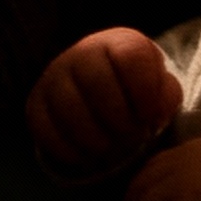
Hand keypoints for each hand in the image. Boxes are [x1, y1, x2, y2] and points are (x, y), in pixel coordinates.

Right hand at [27, 28, 181, 177]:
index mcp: (119, 43)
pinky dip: (69, 150)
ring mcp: (54, 77)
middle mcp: (82, 53)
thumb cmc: (136, 90)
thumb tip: (157, 112)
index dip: (145, 92)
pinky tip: (88, 157)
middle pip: (97, 83)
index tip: (152, 117)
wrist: (98, 92)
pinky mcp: (35, 104)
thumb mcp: (159, 86)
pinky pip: (45, 129)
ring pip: (69, 108)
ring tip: (112, 151)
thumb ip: (165, 94)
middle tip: (131, 139)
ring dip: (95, 139)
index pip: (130, 57)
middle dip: (119, 120)